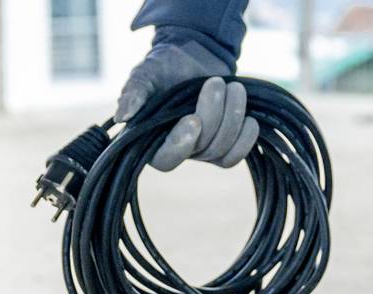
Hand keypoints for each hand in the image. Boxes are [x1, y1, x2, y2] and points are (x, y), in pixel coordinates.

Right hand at [116, 45, 259, 172]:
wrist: (194, 55)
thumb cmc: (164, 66)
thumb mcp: (145, 74)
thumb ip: (134, 94)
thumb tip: (123, 116)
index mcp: (152, 140)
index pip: (166, 158)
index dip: (181, 144)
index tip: (193, 119)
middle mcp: (176, 149)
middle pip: (201, 149)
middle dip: (214, 114)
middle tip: (215, 82)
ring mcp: (201, 150)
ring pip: (222, 149)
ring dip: (233, 116)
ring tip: (232, 87)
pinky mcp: (223, 144)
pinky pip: (237, 154)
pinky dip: (246, 137)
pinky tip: (249, 118)